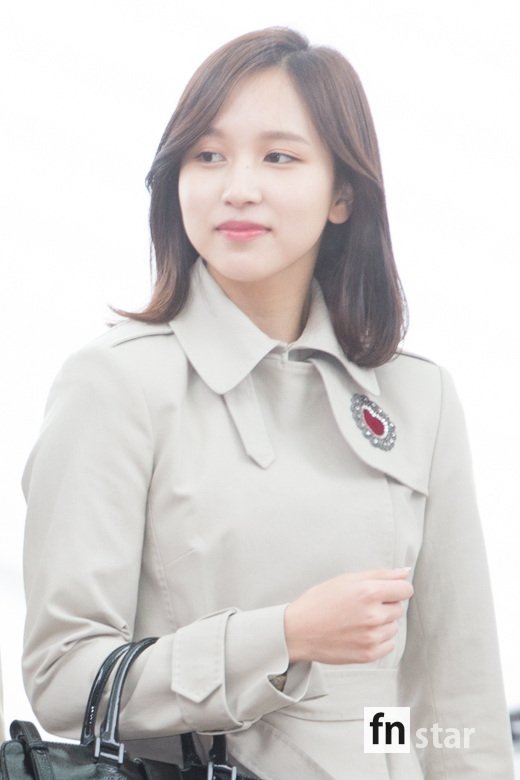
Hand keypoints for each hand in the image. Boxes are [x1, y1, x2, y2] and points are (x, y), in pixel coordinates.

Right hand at [284, 568, 412, 664]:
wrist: (298, 631)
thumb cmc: (319, 602)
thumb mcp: (346, 579)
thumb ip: (380, 574)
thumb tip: (405, 572)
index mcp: (368, 592)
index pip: (405, 589)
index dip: (395, 588)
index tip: (385, 591)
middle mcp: (373, 615)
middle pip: (399, 608)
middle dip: (385, 605)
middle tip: (362, 605)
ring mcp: (372, 637)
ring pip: (394, 627)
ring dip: (382, 623)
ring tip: (358, 620)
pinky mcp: (369, 654)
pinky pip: (389, 644)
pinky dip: (378, 639)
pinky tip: (359, 633)